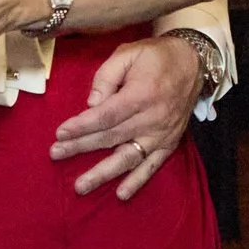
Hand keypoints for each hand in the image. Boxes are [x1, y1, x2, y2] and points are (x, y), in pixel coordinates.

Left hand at [50, 35, 195, 198]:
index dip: (82, 126)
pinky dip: (138, 181)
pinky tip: (122, 194)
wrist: (192, 62)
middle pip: (111, 137)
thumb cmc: (155, 56)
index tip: (60, 133)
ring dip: (104, 173)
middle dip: (81, 146)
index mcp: (141, 94)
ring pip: (128, 157)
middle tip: (56, 153)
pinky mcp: (169, 142)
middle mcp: (152, 118)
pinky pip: (153, 165)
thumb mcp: (127, 53)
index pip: (106, 116)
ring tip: (81, 186)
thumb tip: (91, 105)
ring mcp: (162, 134)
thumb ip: (106, 77)